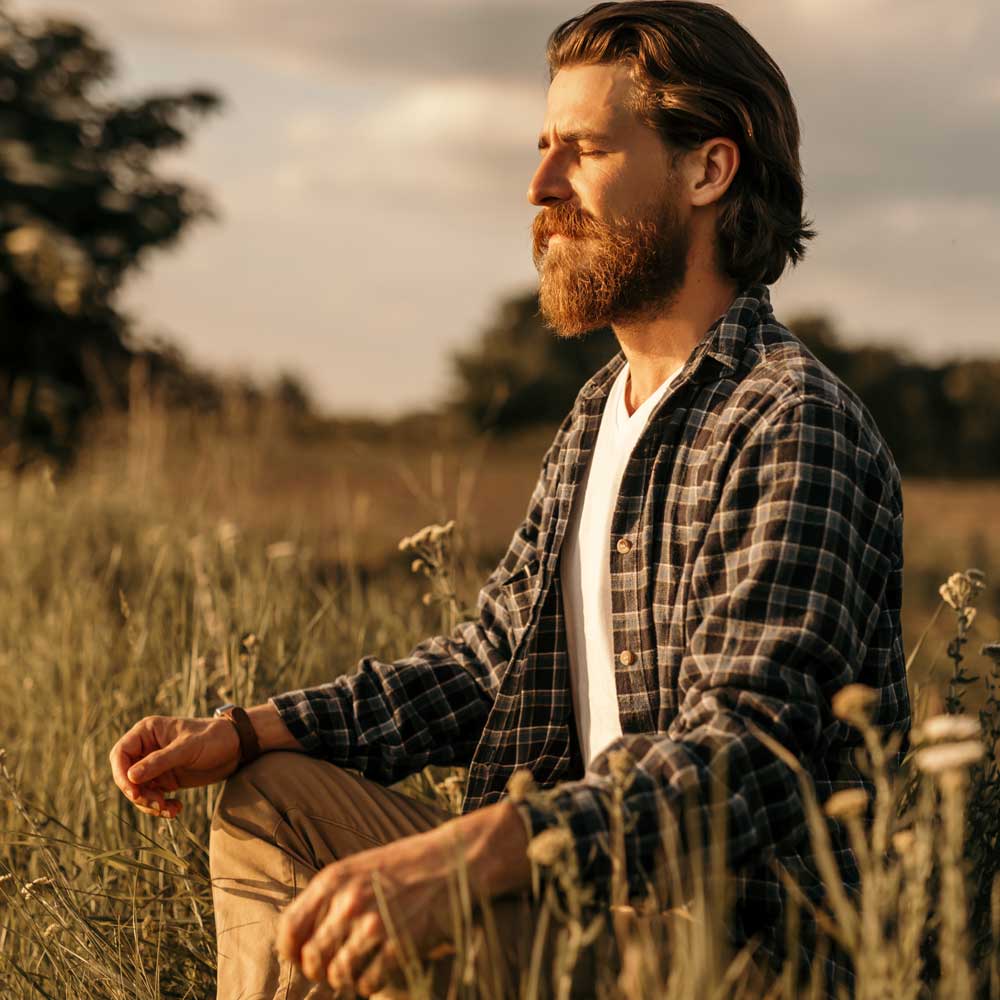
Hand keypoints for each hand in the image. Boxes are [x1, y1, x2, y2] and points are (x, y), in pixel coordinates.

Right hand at [109, 715, 240, 818]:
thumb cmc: (213, 738)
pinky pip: (152, 797)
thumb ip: (160, 761)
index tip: (134, 792)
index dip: (121, 774)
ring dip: (150, 804)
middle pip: (126, 776)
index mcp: (147, 732)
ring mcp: (154, 765)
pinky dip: (160, 807)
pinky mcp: (164, 780)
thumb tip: (130, 777)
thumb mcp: (187, 748)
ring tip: (170, 809)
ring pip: (138, 790)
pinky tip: (176, 809)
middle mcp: (146, 748)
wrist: (236, 748)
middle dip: (138, 794)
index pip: (120, 754)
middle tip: (158, 804)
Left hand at [276, 825, 461, 996]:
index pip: (290, 928)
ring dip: (346, 979)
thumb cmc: (404, 866)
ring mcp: (373, 925)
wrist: (454, 860)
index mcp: (333, 880)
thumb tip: (301, 939)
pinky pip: (368, 983)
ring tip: (359, 968)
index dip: (291, 952)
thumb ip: (330, 898)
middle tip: (333, 969)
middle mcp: (348, 902)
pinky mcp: (398, 945)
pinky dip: (369, 985)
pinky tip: (379, 971)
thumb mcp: (359, 869)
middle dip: (320, 971)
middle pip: (312, 958)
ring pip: (338, 975)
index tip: (301, 959)